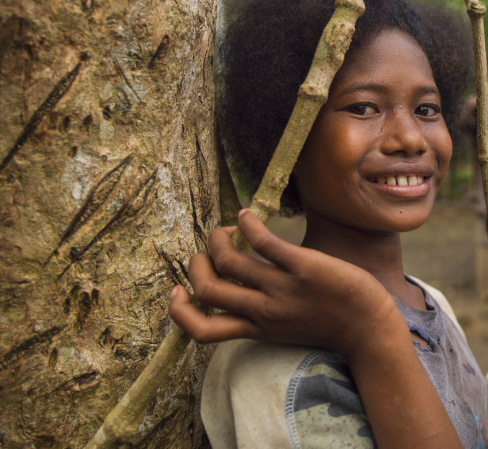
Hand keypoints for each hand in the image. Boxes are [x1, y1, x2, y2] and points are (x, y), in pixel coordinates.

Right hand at [169, 209, 401, 358]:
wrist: (369, 330)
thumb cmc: (327, 324)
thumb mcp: (284, 329)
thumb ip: (260, 314)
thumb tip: (240, 285)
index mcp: (255, 328)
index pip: (203, 332)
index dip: (179, 313)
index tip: (177, 292)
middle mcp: (262, 311)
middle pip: (207, 289)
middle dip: (195, 264)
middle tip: (206, 252)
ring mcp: (281, 289)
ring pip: (229, 261)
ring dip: (218, 238)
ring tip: (227, 230)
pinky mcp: (301, 268)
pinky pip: (262, 242)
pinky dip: (246, 224)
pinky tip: (245, 215)